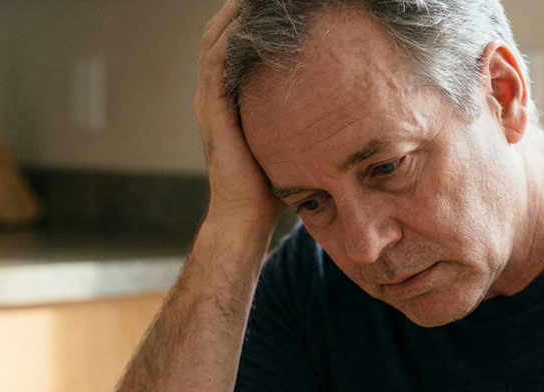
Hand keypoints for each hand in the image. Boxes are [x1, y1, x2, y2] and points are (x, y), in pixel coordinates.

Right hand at [195, 0, 283, 232]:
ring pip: (214, 39)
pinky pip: (216, 59)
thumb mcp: (287, 142)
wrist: (245, 217)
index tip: (275, 5)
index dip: (248, 21)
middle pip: (220, 35)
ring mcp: (209, 101)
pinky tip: (249, 14)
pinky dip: (230, 33)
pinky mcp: (212, 109)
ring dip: (233, 12)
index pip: (233, 47)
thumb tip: (334, 105)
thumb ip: (298, 120)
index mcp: (228, 101)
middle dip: (239, 9)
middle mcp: (214, 96)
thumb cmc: (270, 188)